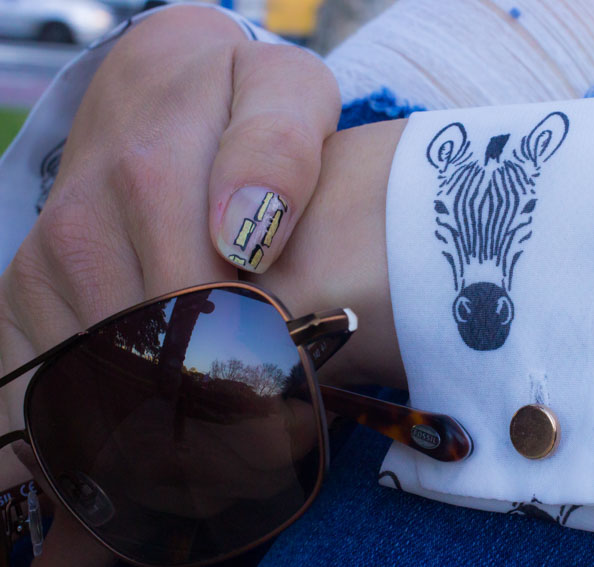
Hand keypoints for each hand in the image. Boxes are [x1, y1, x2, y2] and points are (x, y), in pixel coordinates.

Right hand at [0, 117, 407, 565]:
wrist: (156, 86)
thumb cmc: (239, 100)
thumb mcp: (287, 95)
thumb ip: (280, 148)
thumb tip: (245, 234)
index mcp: (154, 170)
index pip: (194, 300)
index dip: (241, 373)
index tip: (285, 424)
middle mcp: (84, 222)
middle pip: (139, 359)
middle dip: (199, 429)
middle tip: (251, 473)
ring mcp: (43, 261)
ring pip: (85, 388)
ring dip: (142, 450)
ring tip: (201, 488)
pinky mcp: (22, 293)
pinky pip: (38, 390)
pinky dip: (83, 444)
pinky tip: (133, 475)